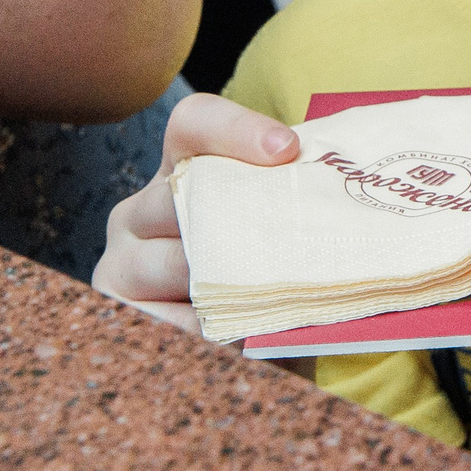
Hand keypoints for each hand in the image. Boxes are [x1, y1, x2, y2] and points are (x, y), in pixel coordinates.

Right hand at [91, 93, 300, 331]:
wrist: (236, 347)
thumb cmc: (267, 269)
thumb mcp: (276, 226)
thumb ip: (295, 202)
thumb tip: (348, 198)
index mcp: (178, 170)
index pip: (193, 123)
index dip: (237, 128)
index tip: (288, 150)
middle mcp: (137, 212)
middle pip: (186, 195)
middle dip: (247, 217)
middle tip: (296, 239)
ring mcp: (121, 263)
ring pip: (181, 261)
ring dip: (236, 279)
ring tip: (281, 294)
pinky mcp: (122, 314)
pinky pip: (176, 319)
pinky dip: (219, 327)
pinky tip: (248, 334)